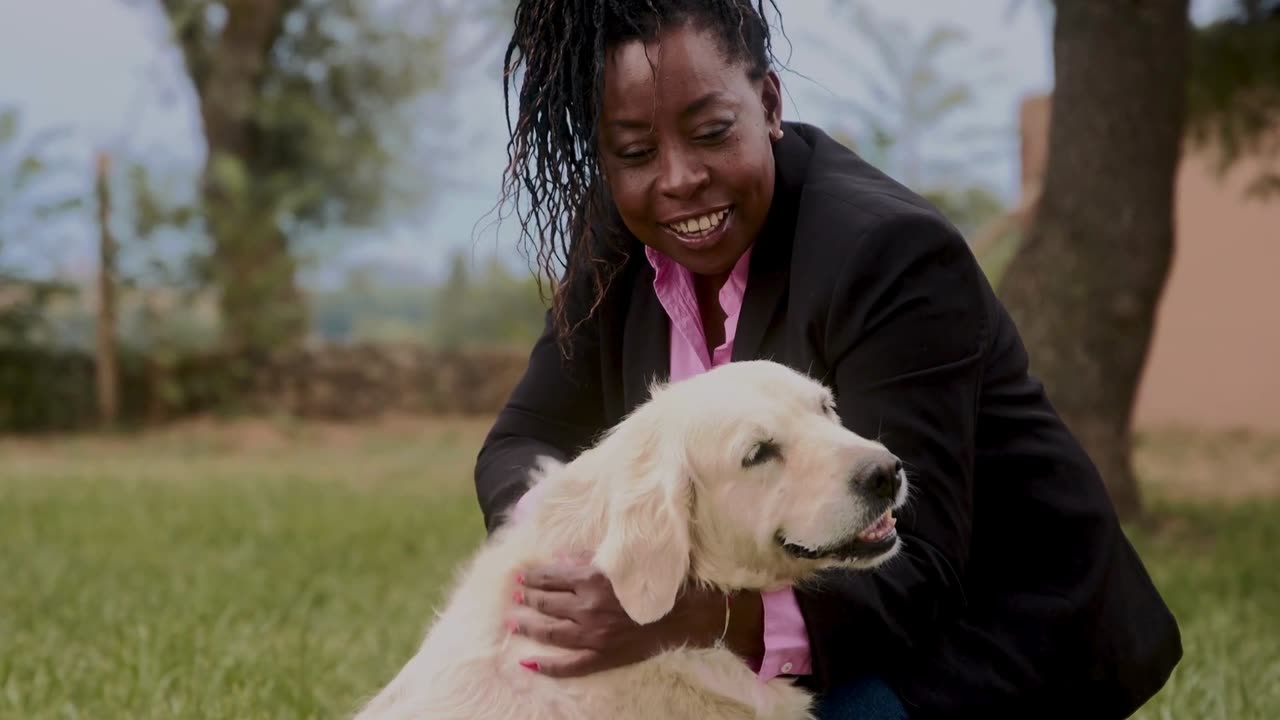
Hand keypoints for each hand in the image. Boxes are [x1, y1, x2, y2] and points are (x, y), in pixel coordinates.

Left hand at [507, 556, 742, 677]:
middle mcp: (588, 608)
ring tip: (513, 621)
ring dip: (529, 626)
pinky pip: (570, 665)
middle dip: (528, 597)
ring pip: (551, 631)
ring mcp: (593, 636)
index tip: (522, 574)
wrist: (687, 614)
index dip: (534, 576)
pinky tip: (529, 662)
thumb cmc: (659, 581)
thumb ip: (589, 560)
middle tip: (514, 595)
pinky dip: (548, 666)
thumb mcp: (623, 562)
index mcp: (593, 580)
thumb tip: (560, 559)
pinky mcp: (603, 657)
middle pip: (548, 602)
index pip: (552, 577)